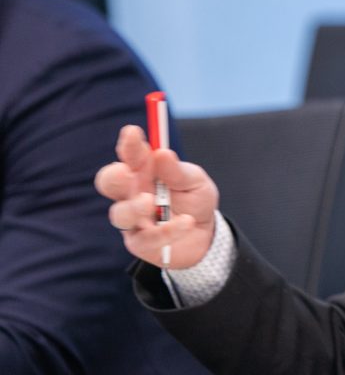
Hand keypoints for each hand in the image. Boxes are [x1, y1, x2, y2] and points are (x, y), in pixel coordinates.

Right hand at [94, 125, 218, 267]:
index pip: (130, 155)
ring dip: (134, 207)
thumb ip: (178, 171)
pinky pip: (146, 238)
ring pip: (120, 213)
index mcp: (143, 171)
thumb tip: (162, 153)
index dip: (128, 144)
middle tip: (128, 172)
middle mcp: (132, 193)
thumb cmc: (195, 200)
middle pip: (109, 182)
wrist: (205, 234)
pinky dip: (167, 230)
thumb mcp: (195, 181)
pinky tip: (186, 223)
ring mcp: (133, 219)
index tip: (132, 132)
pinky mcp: (140, 242)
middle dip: (115, 176)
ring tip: (151, 202)